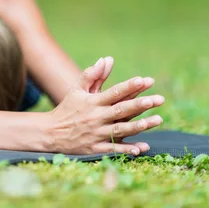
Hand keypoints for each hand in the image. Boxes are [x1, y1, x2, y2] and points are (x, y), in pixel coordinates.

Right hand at [48, 60, 164, 154]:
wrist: (50, 132)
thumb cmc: (68, 108)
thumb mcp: (77, 89)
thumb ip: (93, 75)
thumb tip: (107, 59)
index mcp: (93, 102)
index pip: (114, 92)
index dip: (129, 86)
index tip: (144, 80)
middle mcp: (96, 117)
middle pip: (121, 110)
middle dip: (140, 105)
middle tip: (158, 99)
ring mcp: (96, 133)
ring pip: (121, 130)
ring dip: (139, 126)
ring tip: (158, 120)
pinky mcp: (95, 147)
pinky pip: (113, 149)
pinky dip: (127, 149)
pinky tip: (142, 148)